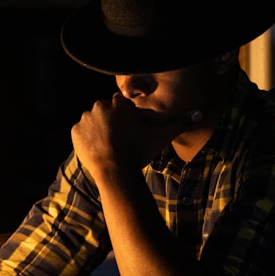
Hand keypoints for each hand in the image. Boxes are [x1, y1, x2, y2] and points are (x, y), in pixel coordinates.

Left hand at [71, 93, 199, 181]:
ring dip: (99, 130)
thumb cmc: (138, 152)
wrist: (115, 172)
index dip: (126, 117)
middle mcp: (99, 106)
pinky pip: (81, 132)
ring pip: (93, 121)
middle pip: (106, 112)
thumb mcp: (161, 136)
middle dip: (112, 122)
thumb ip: (179, 123)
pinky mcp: (74, 131)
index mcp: (118, 103)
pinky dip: (87, 139)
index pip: (121, 105)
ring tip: (109, 146)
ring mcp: (84, 119)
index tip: (130, 130)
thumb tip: (200, 113)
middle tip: (120, 140)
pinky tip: (98, 149)